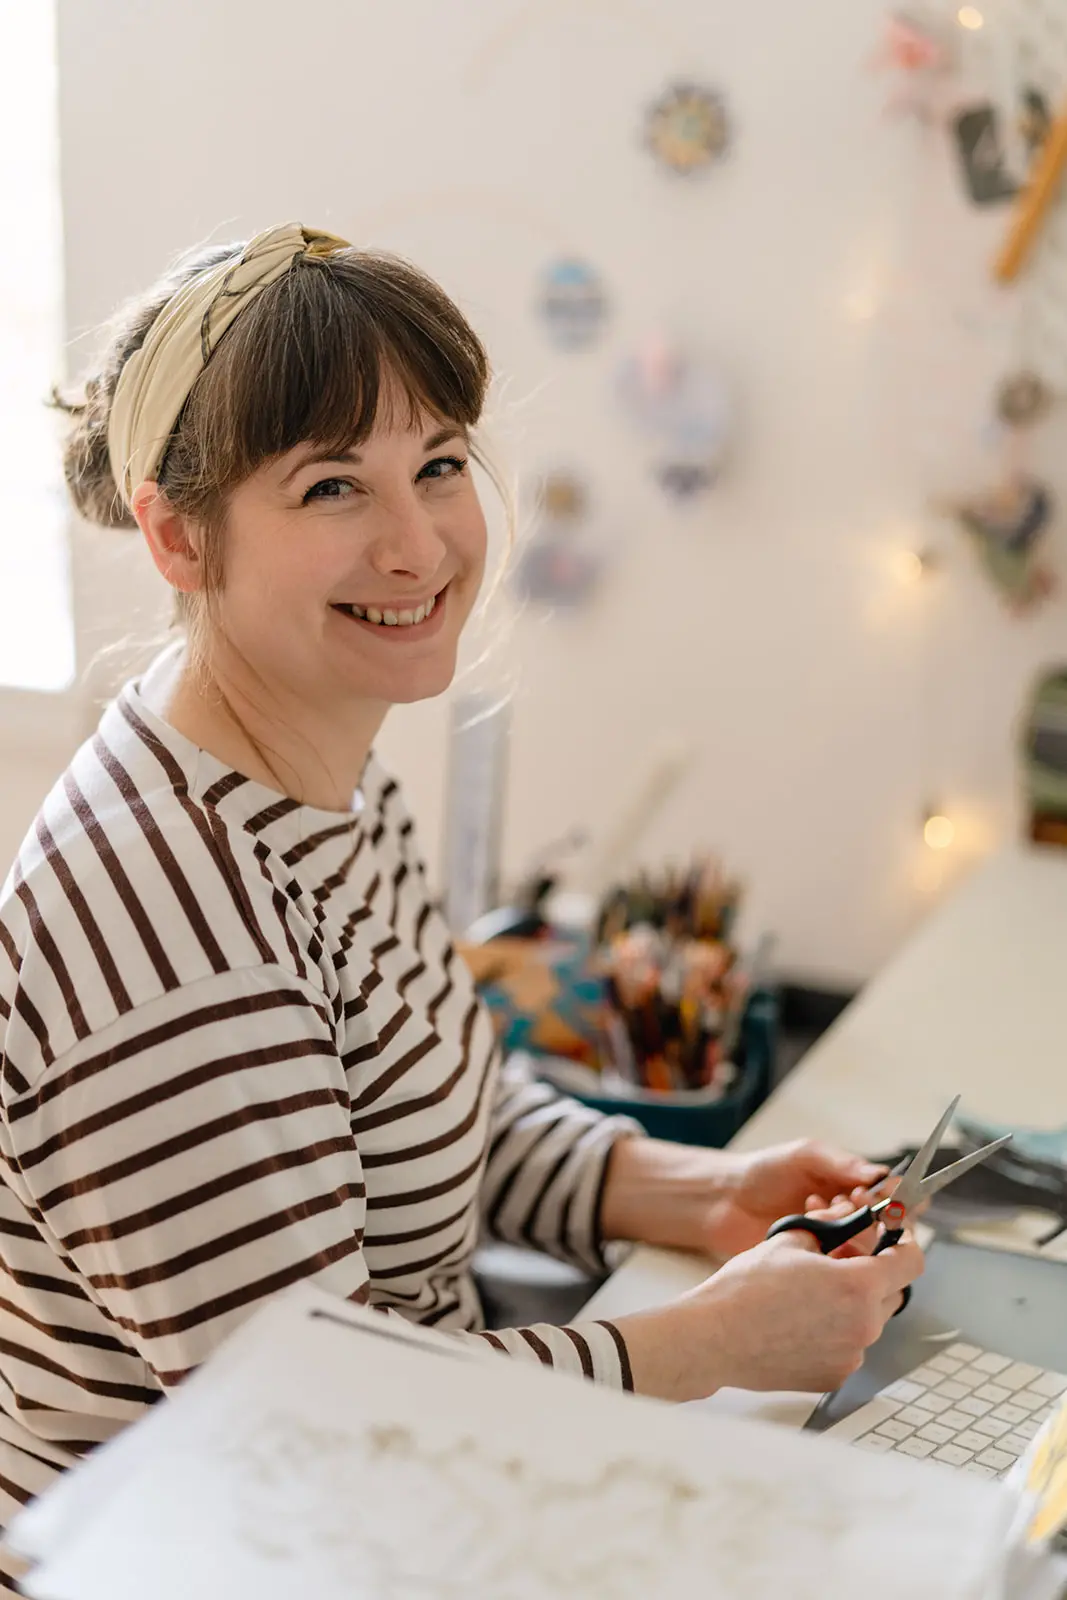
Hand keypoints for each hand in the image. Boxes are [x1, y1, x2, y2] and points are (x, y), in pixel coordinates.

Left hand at [599, 1136, 888, 1261]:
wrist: (724, 1201)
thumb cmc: (763, 1172)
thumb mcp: (804, 1156)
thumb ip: (841, 1163)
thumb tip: (878, 1174)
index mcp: (852, 1183)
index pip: (893, 1194)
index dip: (891, 1198)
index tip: (872, 1197)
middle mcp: (851, 1215)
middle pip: (887, 1227)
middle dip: (871, 1219)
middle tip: (845, 1208)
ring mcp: (837, 1242)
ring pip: (867, 1250)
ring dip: (849, 1236)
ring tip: (819, 1215)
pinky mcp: (821, 1266)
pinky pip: (841, 1268)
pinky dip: (832, 1254)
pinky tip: (809, 1236)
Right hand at [617, 1207, 924, 1401]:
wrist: (714, 1337)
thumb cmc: (746, 1288)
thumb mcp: (791, 1239)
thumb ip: (832, 1229)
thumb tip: (850, 1219)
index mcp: (858, 1285)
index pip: (910, 1262)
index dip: (906, 1244)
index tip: (896, 1238)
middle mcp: (864, 1325)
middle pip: (892, 1293)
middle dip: (875, 1275)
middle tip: (843, 1264)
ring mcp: (851, 1356)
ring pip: (868, 1322)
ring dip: (852, 1305)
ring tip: (810, 1296)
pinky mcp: (833, 1377)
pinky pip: (848, 1348)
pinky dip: (834, 1334)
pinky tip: (800, 1324)